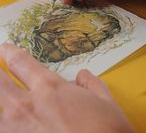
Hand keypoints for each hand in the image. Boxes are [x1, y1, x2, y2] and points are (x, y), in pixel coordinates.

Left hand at [0, 43, 132, 132]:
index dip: (9, 52)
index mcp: (50, 88)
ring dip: (0, 100)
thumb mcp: (105, 101)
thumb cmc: (106, 132)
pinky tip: (8, 123)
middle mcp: (28, 106)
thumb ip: (91, 84)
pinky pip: (1, 131)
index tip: (4, 49)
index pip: (20, 61)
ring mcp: (17, 130)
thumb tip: (83, 76)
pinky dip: (4, 124)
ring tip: (4, 100)